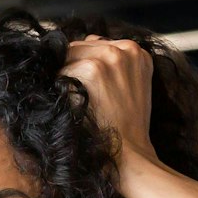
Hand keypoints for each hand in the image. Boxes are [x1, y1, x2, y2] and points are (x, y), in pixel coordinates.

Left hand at [60, 36, 159, 170]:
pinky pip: (60, 73)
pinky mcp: (91, 69)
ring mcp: (109, 57)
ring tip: (83, 105)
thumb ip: (112, 64)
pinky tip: (77, 108)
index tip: (89, 89)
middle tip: (85, 100)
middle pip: (79, 47)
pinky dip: (61, 91)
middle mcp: (126, 49)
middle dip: (74, 69)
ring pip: (68, 58)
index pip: (96, 45)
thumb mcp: (130, 87)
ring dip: (66, 80)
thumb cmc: (125, 127)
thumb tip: (85, 42)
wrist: (129, 155)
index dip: (85, 66)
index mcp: (138, 52)